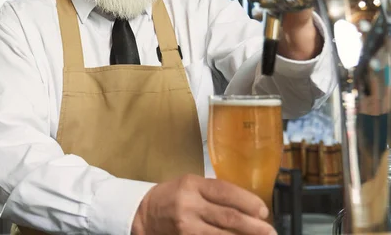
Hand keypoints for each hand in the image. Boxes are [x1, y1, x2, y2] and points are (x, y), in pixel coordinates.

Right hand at [131, 174, 275, 234]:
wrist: (144, 216)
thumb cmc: (171, 197)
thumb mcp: (189, 185)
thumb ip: (213, 192)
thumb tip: (248, 206)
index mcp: (192, 185)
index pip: (225, 192)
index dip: (248, 202)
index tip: (263, 211)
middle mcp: (189, 205)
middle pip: (229, 217)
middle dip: (254, 227)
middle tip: (271, 232)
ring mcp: (186, 227)